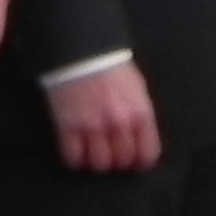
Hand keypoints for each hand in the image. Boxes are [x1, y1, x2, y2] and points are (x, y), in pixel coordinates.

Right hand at [46, 61, 160, 173]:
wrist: (80, 50)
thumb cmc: (109, 66)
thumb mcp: (136, 89)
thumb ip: (139, 115)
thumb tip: (140, 139)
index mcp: (140, 113)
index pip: (147, 154)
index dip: (140, 163)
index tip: (133, 164)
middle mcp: (119, 123)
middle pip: (122, 162)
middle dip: (117, 163)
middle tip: (110, 155)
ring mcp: (92, 126)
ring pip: (99, 164)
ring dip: (95, 163)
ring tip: (91, 154)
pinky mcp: (68, 126)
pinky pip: (73, 157)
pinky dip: (74, 160)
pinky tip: (75, 152)